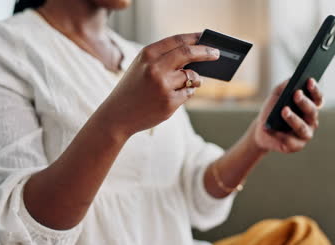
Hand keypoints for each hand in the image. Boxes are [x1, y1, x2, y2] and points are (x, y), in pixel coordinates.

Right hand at [102, 33, 219, 136]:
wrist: (118, 115)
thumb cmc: (133, 88)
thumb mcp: (142, 66)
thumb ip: (165, 59)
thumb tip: (196, 57)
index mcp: (148, 54)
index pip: (178, 41)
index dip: (195, 38)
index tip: (207, 38)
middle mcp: (155, 68)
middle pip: (189, 54)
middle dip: (206, 53)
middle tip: (216, 54)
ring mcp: (163, 86)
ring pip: (192, 76)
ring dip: (195, 78)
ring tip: (191, 81)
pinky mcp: (169, 102)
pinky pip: (188, 93)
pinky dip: (186, 93)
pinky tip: (174, 96)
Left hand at [251, 79, 323, 152]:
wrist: (261, 129)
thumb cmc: (272, 110)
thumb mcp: (277, 94)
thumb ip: (286, 85)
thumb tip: (292, 79)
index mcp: (310, 107)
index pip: (317, 98)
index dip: (315, 90)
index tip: (309, 80)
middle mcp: (311, 121)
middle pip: (312, 111)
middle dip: (304, 102)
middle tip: (296, 94)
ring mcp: (305, 134)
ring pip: (302, 127)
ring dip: (293, 118)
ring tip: (284, 110)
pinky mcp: (296, 146)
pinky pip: (289, 141)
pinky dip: (278, 134)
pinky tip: (269, 128)